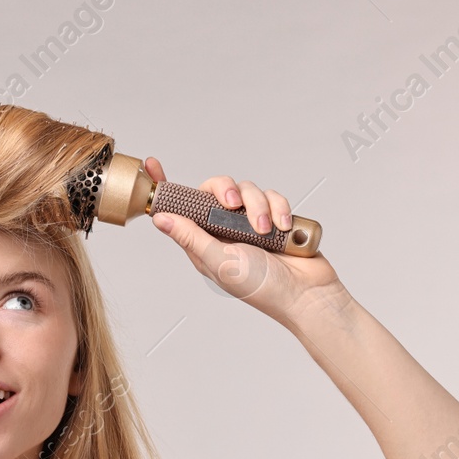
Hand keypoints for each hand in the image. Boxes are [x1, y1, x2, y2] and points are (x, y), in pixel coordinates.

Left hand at [144, 156, 343, 326]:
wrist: (306, 292)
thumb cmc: (261, 287)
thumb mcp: (219, 261)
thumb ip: (191, 237)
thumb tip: (160, 218)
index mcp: (204, 241)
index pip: (179, 210)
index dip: (166, 188)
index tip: (152, 165)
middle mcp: (224, 229)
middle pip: (215, 189)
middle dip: (226, 191)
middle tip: (233, 205)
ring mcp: (250, 222)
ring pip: (247, 190)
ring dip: (258, 207)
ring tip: (266, 231)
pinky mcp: (274, 217)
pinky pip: (272, 196)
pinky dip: (279, 209)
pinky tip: (283, 228)